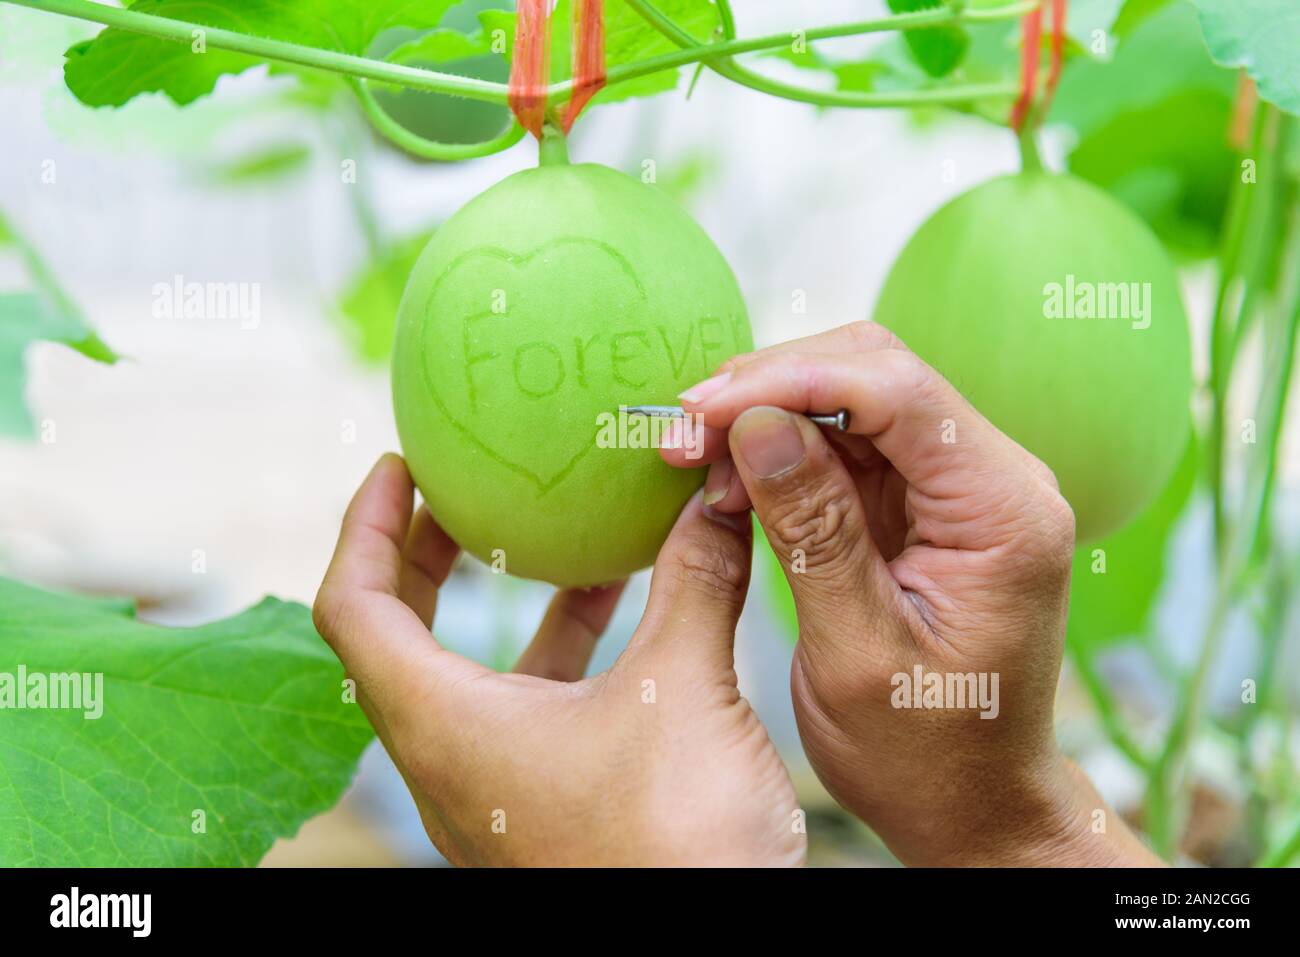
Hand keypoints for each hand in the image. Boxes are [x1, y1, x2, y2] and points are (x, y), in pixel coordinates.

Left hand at [313, 454, 804, 866]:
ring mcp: (496, 792)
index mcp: (445, 728)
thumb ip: (696, 582)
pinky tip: (623, 613)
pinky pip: (527, 709)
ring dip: (505, 600)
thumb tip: (719, 495)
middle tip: (461, 489)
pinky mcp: (545, 809)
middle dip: (425, 552)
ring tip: (555, 536)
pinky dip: (559, 649)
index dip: (363, 525)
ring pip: (470, 675)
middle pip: (398, 636)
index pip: (353, 607)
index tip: (400, 465)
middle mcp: (451, 762)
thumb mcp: (684, 690)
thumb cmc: (673, 848)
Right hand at [663, 322, 1160, 866]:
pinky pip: (846, 444)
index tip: (700, 411)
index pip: (897, 390)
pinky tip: (730, 475)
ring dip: (767, 414)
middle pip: (875, 372)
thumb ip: (813, 531)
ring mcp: (958, 488)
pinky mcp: (921, 505)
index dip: (789, 380)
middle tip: (682, 433)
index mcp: (1004, 511)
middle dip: (770, 388)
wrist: (972, 803)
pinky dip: (782, 450)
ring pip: (853, 398)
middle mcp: (994, 480)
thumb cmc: (926, 752)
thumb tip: (756, 424)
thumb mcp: (856, 651)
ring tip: (692, 456)